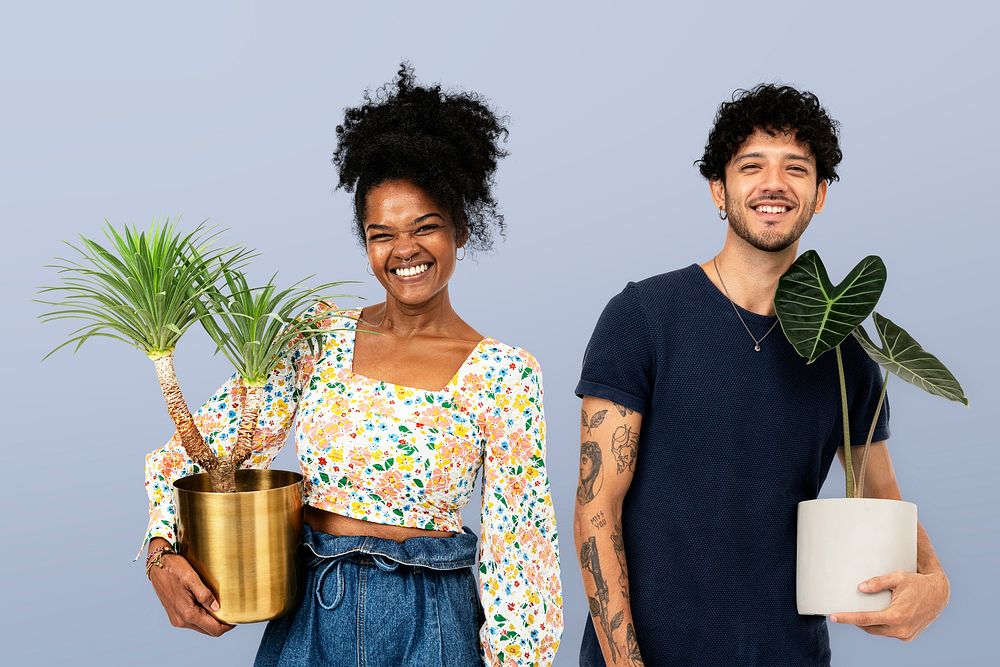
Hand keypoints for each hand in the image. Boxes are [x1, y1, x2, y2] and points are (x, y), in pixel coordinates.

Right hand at [148, 551, 234, 636]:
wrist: (156, 566)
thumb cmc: (174, 568)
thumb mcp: (191, 578)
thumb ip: (204, 594)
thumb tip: (216, 608)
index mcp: (187, 613)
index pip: (213, 629)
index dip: (227, 626)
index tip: (236, 619)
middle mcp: (181, 620)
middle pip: (208, 631)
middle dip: (221, 625)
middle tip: (231, 613)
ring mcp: (177, 619)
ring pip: (200, 627)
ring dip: (211, 621)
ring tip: (222, 608)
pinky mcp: (174, 615)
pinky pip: (193, 622)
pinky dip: (202, 618)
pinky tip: (208, 606)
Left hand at [829, 570, 949, 641]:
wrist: (939, 593)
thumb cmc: (917, 583)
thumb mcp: (897, 577)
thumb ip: (878, 582)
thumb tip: (860, 588)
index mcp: (896, 616)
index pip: (864, 619)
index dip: (847, 618)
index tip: (833, 617)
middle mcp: (901, 629)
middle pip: (869, 627)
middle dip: (855, 621)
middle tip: (842, 611)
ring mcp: (905, 635)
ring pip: (878, 632)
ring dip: (867, 624)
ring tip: (857, 611)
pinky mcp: (908, 636)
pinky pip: (888, 633)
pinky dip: (879, 626)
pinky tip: (875, 616)